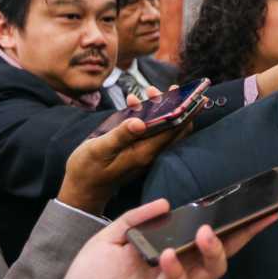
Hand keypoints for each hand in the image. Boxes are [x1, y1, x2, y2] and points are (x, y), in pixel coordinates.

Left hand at [46, 199, 277, 278]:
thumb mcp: (107, 241)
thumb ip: (135, 220)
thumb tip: (166, 203)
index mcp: (169, 251)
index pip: (204, 232)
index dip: (226, 219)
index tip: (245, 202)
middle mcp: (180, 270)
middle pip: (220, 249)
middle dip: (242, 232)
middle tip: (255, 215)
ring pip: (212, 269)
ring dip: (214, 250)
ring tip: (206, 233)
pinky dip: (179, 271)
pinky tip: (169, 257)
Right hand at [57, 95, 196, 214]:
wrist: (81, 189)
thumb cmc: (87, 169)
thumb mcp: (99, 149)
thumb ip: (120, 135)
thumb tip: (140, 122)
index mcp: (145, 152)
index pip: (174, 130)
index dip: (186, 113)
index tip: (196, 96)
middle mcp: (149, 153)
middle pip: (173, 128)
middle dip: (175, 106)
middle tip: (173, 89)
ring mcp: (144, 152)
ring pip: (161, 127)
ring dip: (159, 108)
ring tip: (150, 91)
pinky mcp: (136, 150)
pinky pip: (148, 130)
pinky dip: (145, 115)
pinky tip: (133, 103)